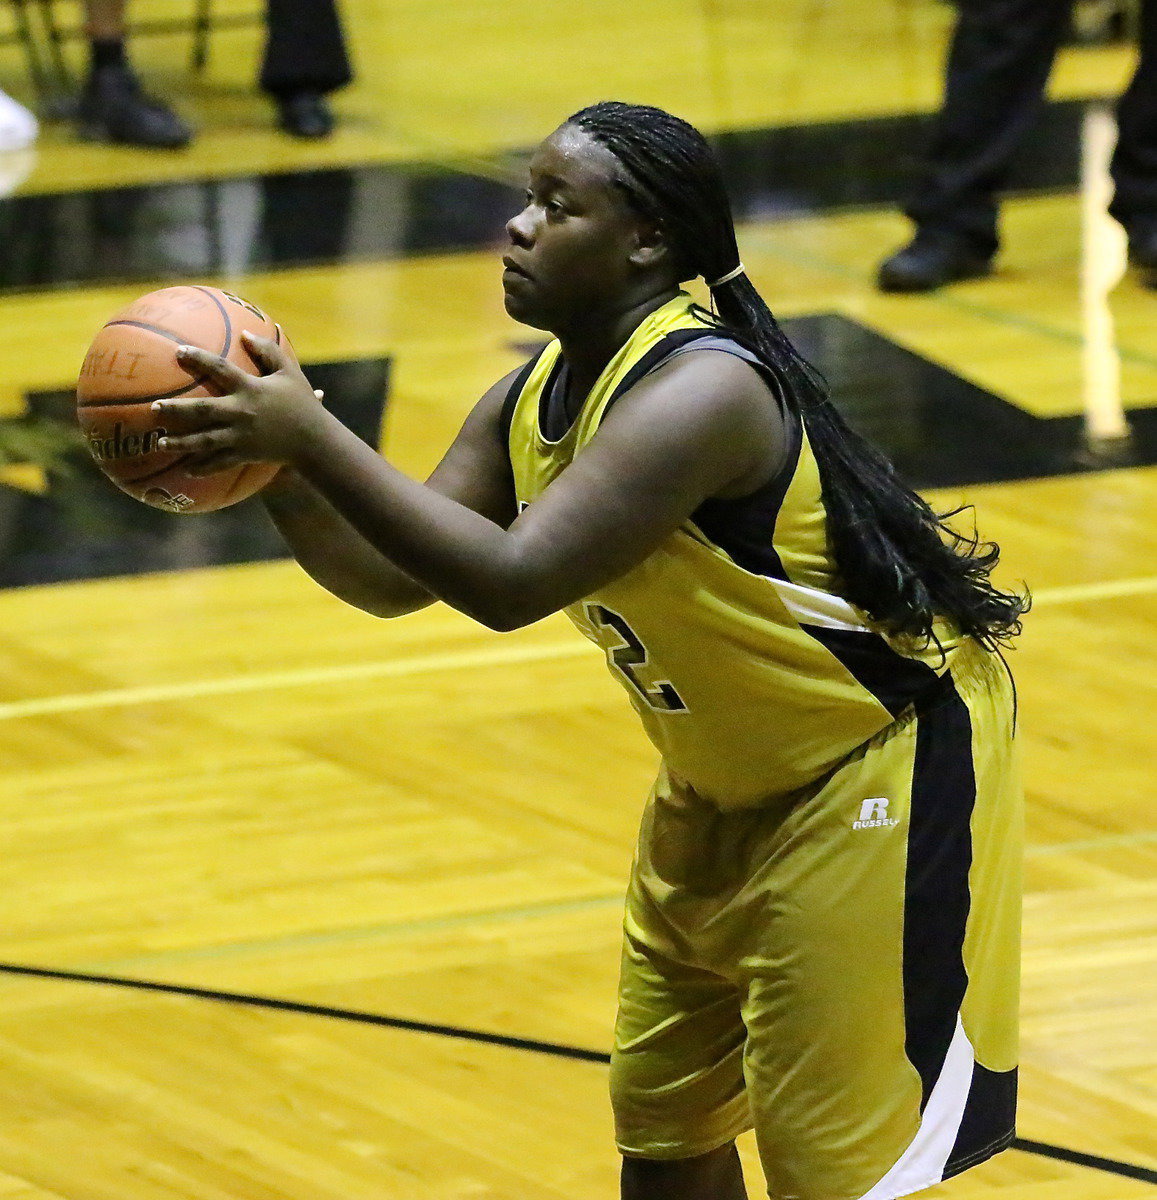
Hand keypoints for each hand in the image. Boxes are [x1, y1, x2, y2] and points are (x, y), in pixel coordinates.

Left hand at [152, 330, 325, 474]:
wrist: (314, 441)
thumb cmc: (302, 404)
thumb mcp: (290, 373)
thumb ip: (268, 351)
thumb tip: (245, 334)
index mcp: (250, 389)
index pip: (220, 370)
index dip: (199, 359)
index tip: (179, 351)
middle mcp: (241, 413)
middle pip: (202, 411)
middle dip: (176, 410)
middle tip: (154, 407)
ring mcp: (241, 437)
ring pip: (205, 441)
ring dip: (181, 442)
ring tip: (159, 442)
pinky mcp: (245, 454)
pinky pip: (219, 462)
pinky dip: (202, 468)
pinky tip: (185, 470)